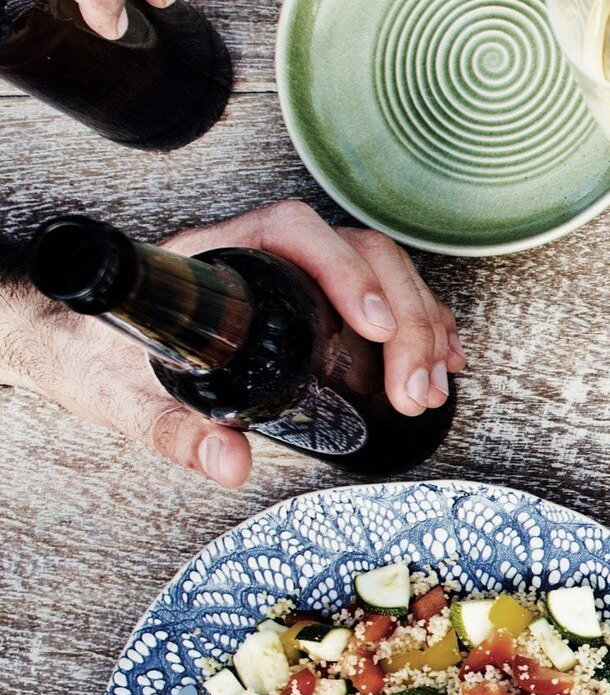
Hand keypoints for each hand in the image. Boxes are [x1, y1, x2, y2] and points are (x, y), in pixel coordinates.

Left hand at [0, 199, 463, 487]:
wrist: (82, 345)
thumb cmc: (99, 355)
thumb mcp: (122, 396)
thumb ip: (175, 430)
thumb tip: (231, 462)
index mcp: (220, 257)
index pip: (297, 232)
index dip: (344, 269)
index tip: (372, 324)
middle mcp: (269, 259)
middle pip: (362, 255)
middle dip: (404, 320)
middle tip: (415, 391)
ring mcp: (302, 281)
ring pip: (385, 277)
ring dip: (422, 330)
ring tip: (431, 392)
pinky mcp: (320, 310)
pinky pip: (386, 302)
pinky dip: (422, 331)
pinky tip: (443, 367)